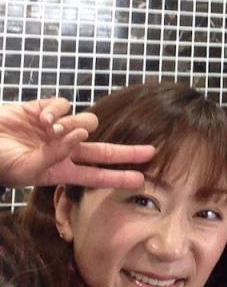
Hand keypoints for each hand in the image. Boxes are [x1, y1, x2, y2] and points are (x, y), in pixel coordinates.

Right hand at [0, 97, 154, 188]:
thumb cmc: (1, 162)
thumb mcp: (27, 168)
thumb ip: (54, 155)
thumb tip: (81, 137)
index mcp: (61, 170)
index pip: (96, 176)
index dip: (117, 178)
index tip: (141, 180)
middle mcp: (64, 150)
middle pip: (104, 150)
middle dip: (127, 152)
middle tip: (151, 152)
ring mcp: (57, 129)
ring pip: (87, 122)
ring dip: (75, 124)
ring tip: (50, 129)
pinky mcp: (46, 109)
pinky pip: (66, 105)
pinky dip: (57, 110)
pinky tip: (41, 118)